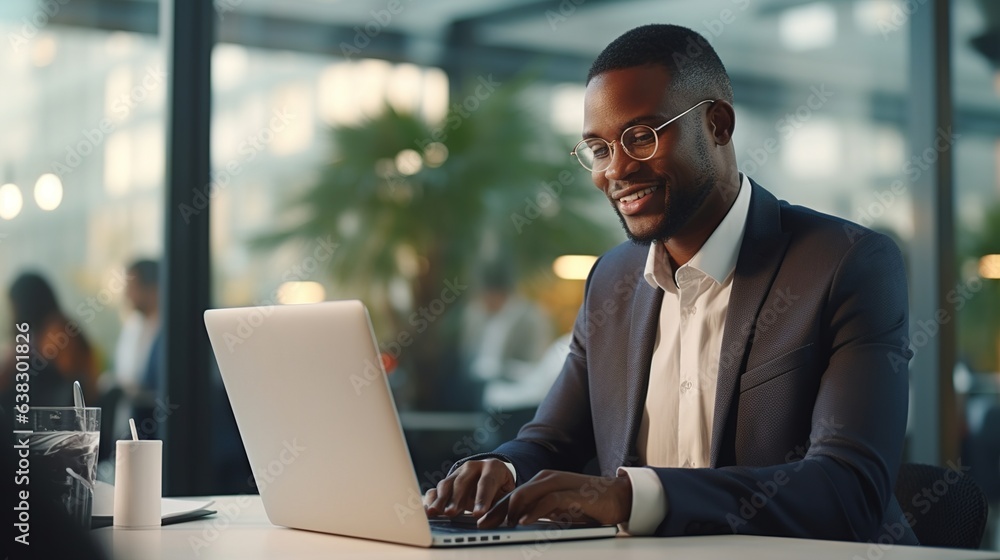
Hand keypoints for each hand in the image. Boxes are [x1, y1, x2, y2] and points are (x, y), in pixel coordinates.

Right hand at [423, 458, 514, 518]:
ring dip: (440, 500)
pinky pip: (436, 489)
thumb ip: (500, 509)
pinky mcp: (447, 482)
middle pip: (462, 482)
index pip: (487, 482)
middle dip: (456, 499)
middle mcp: (473, 467)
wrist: (493, 476)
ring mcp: (457, 473)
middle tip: (452, 513)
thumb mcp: (507, 496)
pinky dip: (430, 500)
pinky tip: (428, 510)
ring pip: (446, 484)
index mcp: (493, 468)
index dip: (482, 498)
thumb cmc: (501, 489)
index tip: (478, 514)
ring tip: (435, 513)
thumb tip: (485, 524)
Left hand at [477, 470, 631, 528]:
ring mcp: (559, 483)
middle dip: (497, 511)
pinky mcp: (572, 492)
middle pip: (514, 494)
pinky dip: (535, 511)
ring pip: (527, 493)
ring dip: (512, 511)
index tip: (482, 523)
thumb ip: (540, 512)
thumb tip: (519, 523)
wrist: (617, 497)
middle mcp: (547, 479)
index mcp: (542, 482)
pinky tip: (526, 521)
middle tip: (483, 525)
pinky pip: (549, 500)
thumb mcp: (559, 509)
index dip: (495, 510)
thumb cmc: (588, 504)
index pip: (513, 495)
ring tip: (501, 525)